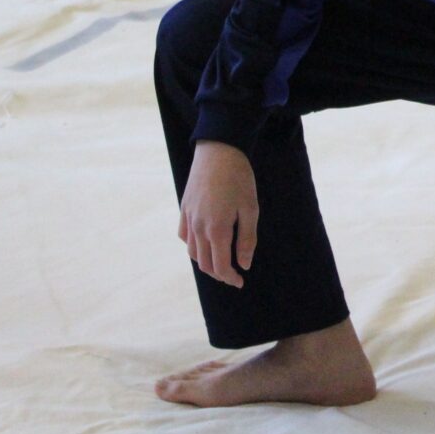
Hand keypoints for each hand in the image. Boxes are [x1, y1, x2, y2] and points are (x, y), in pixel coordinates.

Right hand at [178, 140, 257, 287]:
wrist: (218, 151)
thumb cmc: (239, 179)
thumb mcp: (250, 209)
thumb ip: (246, 239)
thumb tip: (244, 264)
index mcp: (216, 230)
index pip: (220, 266)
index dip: (230, 278)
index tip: (241, 281)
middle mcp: (198, 228)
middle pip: (205, 263)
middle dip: (219, 274)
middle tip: (233, 275)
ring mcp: (188, 218)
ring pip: (192, 252)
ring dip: (206, 262)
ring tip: (221, 262)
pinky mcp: (184, 209)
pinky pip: (184, 236)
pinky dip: (193, 247)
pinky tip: (204, 245)